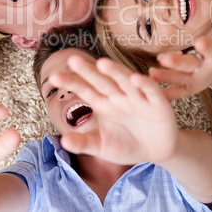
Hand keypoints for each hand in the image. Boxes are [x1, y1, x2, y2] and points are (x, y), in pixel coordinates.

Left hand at [49, 56, 177, 165]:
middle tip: (72, 59)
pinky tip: (135, 79)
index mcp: (104, 103)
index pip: (85, 90)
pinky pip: (150, 91)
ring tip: (102, 63)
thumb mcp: (102, 146)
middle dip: (88, 71)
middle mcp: (119, 96)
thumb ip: (84, 143)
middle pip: (102, 81)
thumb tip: (63, 141)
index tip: (54, 78)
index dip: (72, 82)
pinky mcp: (158, 102)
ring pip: (125, 80)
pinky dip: (144, 84)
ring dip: (115, 72)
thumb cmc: (126, 145)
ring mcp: (137, 97)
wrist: (155, 151)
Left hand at [150, 27, 211, 97]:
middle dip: (177, 63)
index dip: (208, 48)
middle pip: (190, 66)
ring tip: (150, 73)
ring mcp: (195, 79)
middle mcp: (205, 70)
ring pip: (179, 78)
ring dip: (164, 76)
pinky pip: (175, 91)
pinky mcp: (187, 87)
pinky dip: (164, 91)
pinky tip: (150, 86)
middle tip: (163, 58)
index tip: (199, 42)